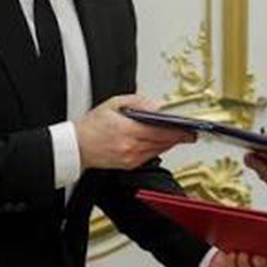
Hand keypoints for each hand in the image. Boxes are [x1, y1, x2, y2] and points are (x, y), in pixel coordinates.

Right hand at [74, 94, 195, 169]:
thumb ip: (137, 102)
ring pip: (158, 150)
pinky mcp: (129, 165)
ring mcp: (130, 158)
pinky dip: (158, 148)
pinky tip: (162, 143)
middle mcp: (130, 147)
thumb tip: (155, 106)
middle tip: (191, 134)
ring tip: (180, 136)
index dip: (178, 131)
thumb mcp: (113, 103)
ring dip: (170, 143)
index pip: (160, 131)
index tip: (189, 129)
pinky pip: (149, 156)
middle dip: (179, 138)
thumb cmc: (91, 126)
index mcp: (127, 130)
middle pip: (163, 142)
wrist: (76, 147)